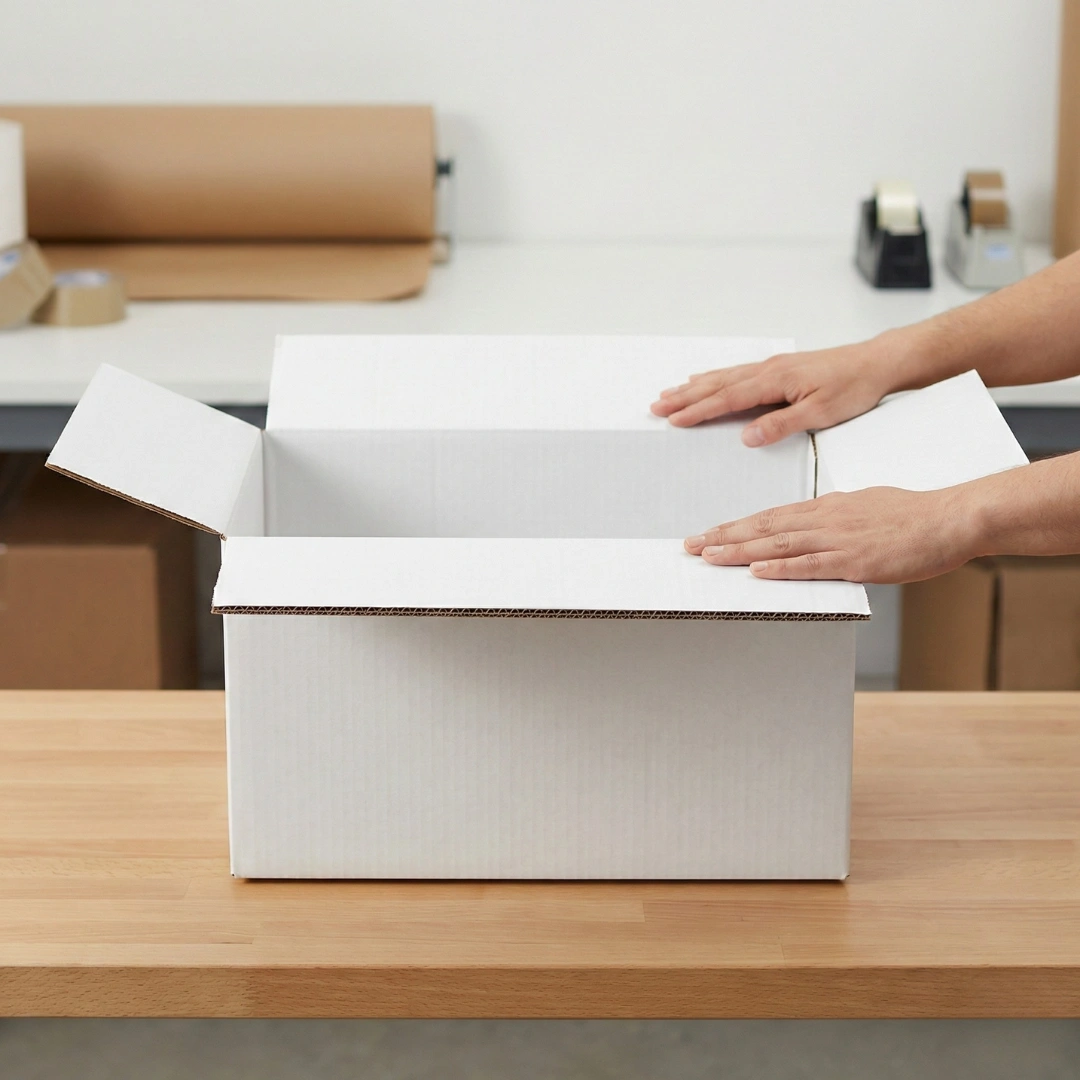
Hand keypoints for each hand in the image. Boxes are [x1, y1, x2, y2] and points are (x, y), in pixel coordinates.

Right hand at [650, 340, 898, 445]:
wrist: (876, 363)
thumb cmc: (853, 387)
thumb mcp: (820, 413)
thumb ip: (781, 424)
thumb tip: (747, 437)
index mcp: (775, 381)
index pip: (727, 399)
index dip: (698, 411)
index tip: (673, 420)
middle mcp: (768, 370)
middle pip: (717, 384)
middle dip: (685, 397)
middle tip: (657, 406)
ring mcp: (772, 366)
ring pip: (723, 377)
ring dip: (694, 386)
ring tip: (669, 394)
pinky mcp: (779, 368)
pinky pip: (736, 372)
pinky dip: (714, 377)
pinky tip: (704, 379)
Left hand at [684, 487, 981, 583]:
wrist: (949, 518)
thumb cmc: (912, 514)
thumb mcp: (864, 506)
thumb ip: (835, 516)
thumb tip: (813, 523)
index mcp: (826, 506)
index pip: (770, 516)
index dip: (736, 525)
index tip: (708, 531)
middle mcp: (824, 519)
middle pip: (764, 528)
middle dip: (723, 536)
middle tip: (689, 544)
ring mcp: (838, 540)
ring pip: (777, 545)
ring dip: (739, 551)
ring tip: (708, 555)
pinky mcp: (855, 560)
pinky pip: (810, 565)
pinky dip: (780, 568)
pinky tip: (756, 571)